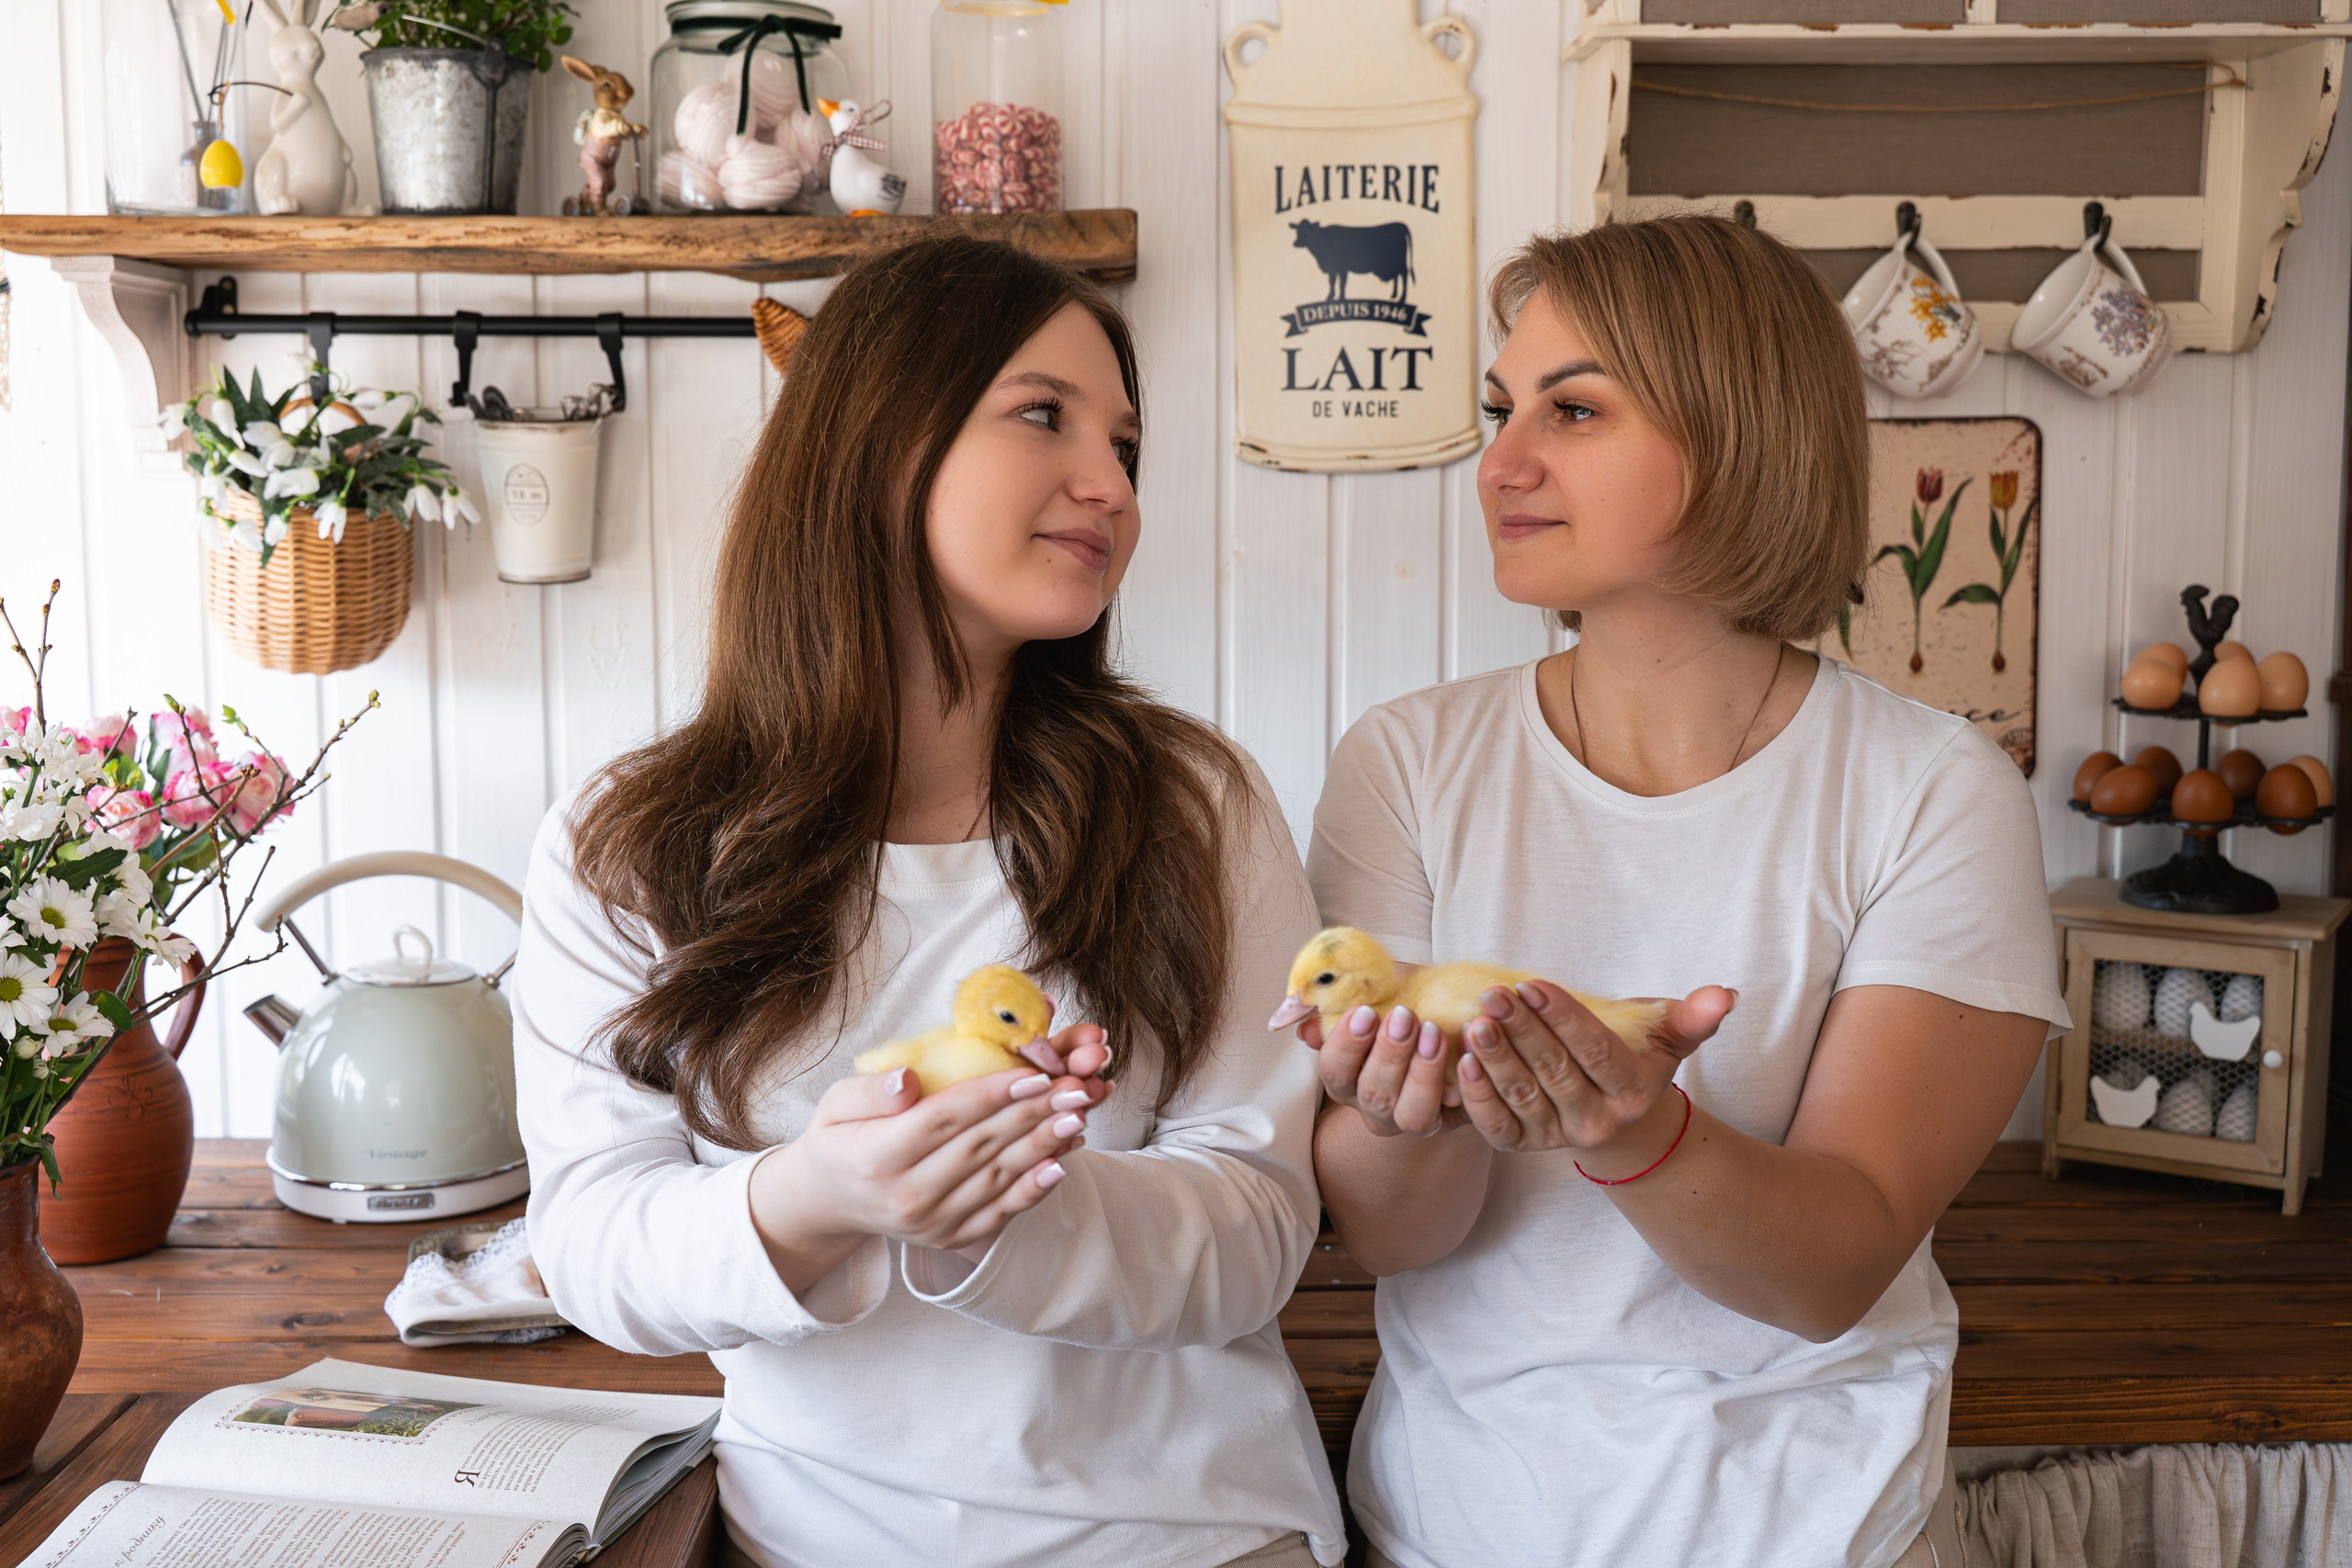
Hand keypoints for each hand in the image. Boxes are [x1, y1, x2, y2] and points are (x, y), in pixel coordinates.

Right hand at [749, 1028, 1112, 1290]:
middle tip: (1075, 1087)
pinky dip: (1034, 1188)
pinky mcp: (952, 1238)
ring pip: (997, 1179)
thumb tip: (908, 1079)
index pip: (946, 1118)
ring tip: (1078, 1116)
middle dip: (1033, 1114)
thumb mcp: (835, 1104)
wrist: (832, 1200)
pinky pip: (1000, 1212)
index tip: (1035, 1072)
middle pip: (980, 1147)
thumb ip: (871, 1091)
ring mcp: (932, 1223)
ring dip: (1043, 1147)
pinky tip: (1062, 1162)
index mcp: (878, 1157)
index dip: (994, 1094)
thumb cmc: (840, 1138)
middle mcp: (907, 1196)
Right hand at [1300, 1005, 1462, 1138]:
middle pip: (1374, 1095)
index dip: (1347, 1045)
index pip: (1334, 1072)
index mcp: (1348, 1077)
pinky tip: (1469, 1050)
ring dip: (1423, 1075)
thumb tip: (1290, 1014)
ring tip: (1435, 1033)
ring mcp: (1416, 1118)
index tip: (1366, 1012)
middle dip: (1389, 1054)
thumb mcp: (1372, 988)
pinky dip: (1466, 1083)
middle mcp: (1377, 1106)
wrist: (1457, 1011)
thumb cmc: (1407, 997)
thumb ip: (1332, 999)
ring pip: (1413, 1117)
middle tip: (1406, 1016)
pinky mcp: (1458, 1118)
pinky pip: (1461, 1114)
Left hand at [1455, 982, 1733, 1165]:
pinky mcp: (1524, 1145)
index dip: (1563, 1019)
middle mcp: (1597, 1121)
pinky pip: (1497, 1127)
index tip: (1532, 985)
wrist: (1620, 1122)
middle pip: (1555, 1073)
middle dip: (1521, 1032)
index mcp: (1632, 1091)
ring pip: (1524, 1098)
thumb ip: (1693, 1018)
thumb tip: (1724, 995)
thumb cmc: (1639, 1061)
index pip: (1596, 1052)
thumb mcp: (1669, 1039)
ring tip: (1475, 1025)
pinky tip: (1462, 1064)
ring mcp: (1558, 1136)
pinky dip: (1477, 1099)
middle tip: (1492, 996)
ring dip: (1496, 1062)